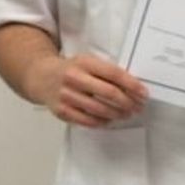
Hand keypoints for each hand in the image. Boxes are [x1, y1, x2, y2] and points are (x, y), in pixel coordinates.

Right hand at [28, 53, 146, 127]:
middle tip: (138, 107)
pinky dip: (102, 122)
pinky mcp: (61, 111)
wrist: (41, 76)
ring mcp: (66, 96)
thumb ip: (107, 71)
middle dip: (128, 102)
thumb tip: (133, 87)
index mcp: (84, 63)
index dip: (132, 85)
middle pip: (108, 93)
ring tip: (127, 114)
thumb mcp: (87, 62)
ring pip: (99, 109)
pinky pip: (87, 120)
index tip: (143, 93)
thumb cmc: (71, 70)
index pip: (113, 74)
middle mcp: (73, 78)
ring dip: (118, 114)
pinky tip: (109, 119)